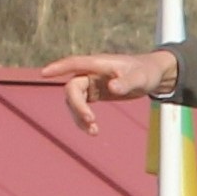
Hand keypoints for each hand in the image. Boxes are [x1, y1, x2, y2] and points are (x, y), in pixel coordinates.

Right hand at [39, 47, 175, 130]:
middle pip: (72, 88)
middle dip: (77, 105)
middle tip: (90, 120)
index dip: (58, 67)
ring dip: (79, 116)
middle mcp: (90, 73)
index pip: (74, 63)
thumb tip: (111, 88)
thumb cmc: (146, 72)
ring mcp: (90, 84)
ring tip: (93, 132)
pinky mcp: (94, 94)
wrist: (152, 76)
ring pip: (74, 101)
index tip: (43, 74)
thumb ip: (127, 83)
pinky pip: (81, 107)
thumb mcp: (140, 78)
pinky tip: (93, 131)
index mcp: (99, 64)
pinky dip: (84, 119)